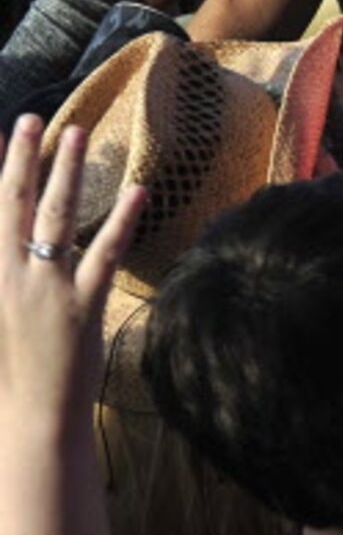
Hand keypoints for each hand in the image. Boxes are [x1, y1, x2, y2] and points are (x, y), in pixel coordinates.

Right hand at [0, 117, 141, 432]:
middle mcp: (10, 275)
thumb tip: (20, 245)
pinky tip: (137, 191)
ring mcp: (46, 288)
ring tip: (76, 132)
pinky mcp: (82, 304)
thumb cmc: (15, 370)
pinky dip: (120, 219)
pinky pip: (104, 252)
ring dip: (66, 172)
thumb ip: (8, 272)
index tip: (0, 135)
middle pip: (13, 204)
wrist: (32, 415)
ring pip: (55, 217)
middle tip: (32, 118)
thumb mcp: (3, 313)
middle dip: (22, 158)